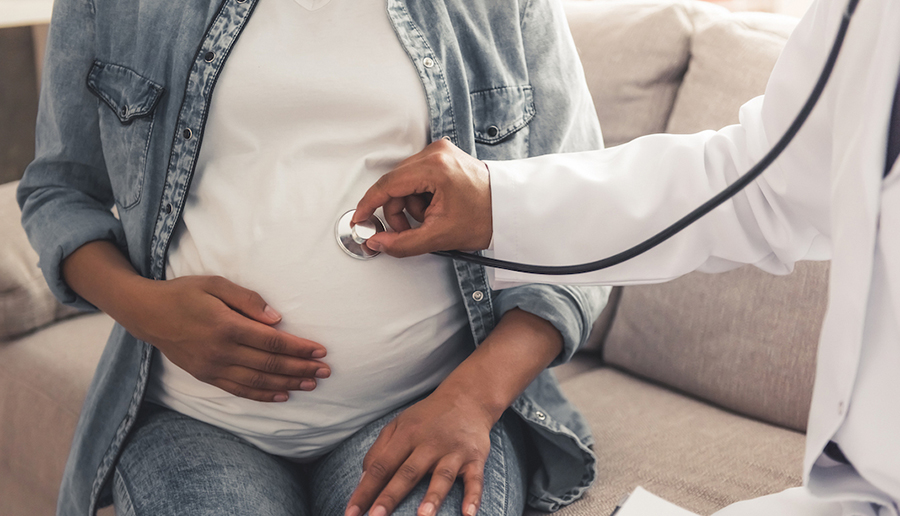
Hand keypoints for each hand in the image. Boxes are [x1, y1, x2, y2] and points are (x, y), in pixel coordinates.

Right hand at [127, 275, 329, 401]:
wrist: (148, 314)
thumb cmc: (185, 294)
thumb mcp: (215, 284)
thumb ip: (247, 299)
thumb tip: (276, 318)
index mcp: (226, 326)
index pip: (272, 342)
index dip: (299, 348)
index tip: (320, 350)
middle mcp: (221, 351)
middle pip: (270, 366)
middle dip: (302, 369)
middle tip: (326, 371)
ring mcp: (213, 368)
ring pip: (258, 382)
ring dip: (288, 384)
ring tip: (312, 384)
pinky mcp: (206, 376)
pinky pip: (240, 390)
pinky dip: (263, 395)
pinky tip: (283, 395)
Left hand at [344, 388, 494, 515]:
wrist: (467, 398)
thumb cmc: (427, 418)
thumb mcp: (399, 425)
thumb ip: (379, 450)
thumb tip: (362, 480)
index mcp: (406, 435)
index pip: (381, 466)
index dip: (365, 489)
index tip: (351, 513)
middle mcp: (429, 443)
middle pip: (407, 473)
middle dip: (390, 496)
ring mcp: (453, 451)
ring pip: (443, 476)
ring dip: (433, 497)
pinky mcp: (475, 457)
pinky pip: (475, 479)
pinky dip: (473, 496)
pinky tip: (469, 514)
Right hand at [352, 139, 491, 256]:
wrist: (510, 210)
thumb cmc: (486, 217)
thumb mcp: (440, 236)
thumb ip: (402, 243)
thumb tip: (377, 242)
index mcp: (435, 167)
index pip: (388, 185)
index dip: (368, 205)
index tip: (359, 219)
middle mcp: (436, 152)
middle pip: (395, 184)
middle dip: (399, 211)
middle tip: (411, 230)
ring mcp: (440, 152)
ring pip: (404, 182)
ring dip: (411, 205)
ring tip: (431, 218)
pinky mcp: (443, 156)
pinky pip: (417, 178)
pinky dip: (420, 197)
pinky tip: (435, 207)